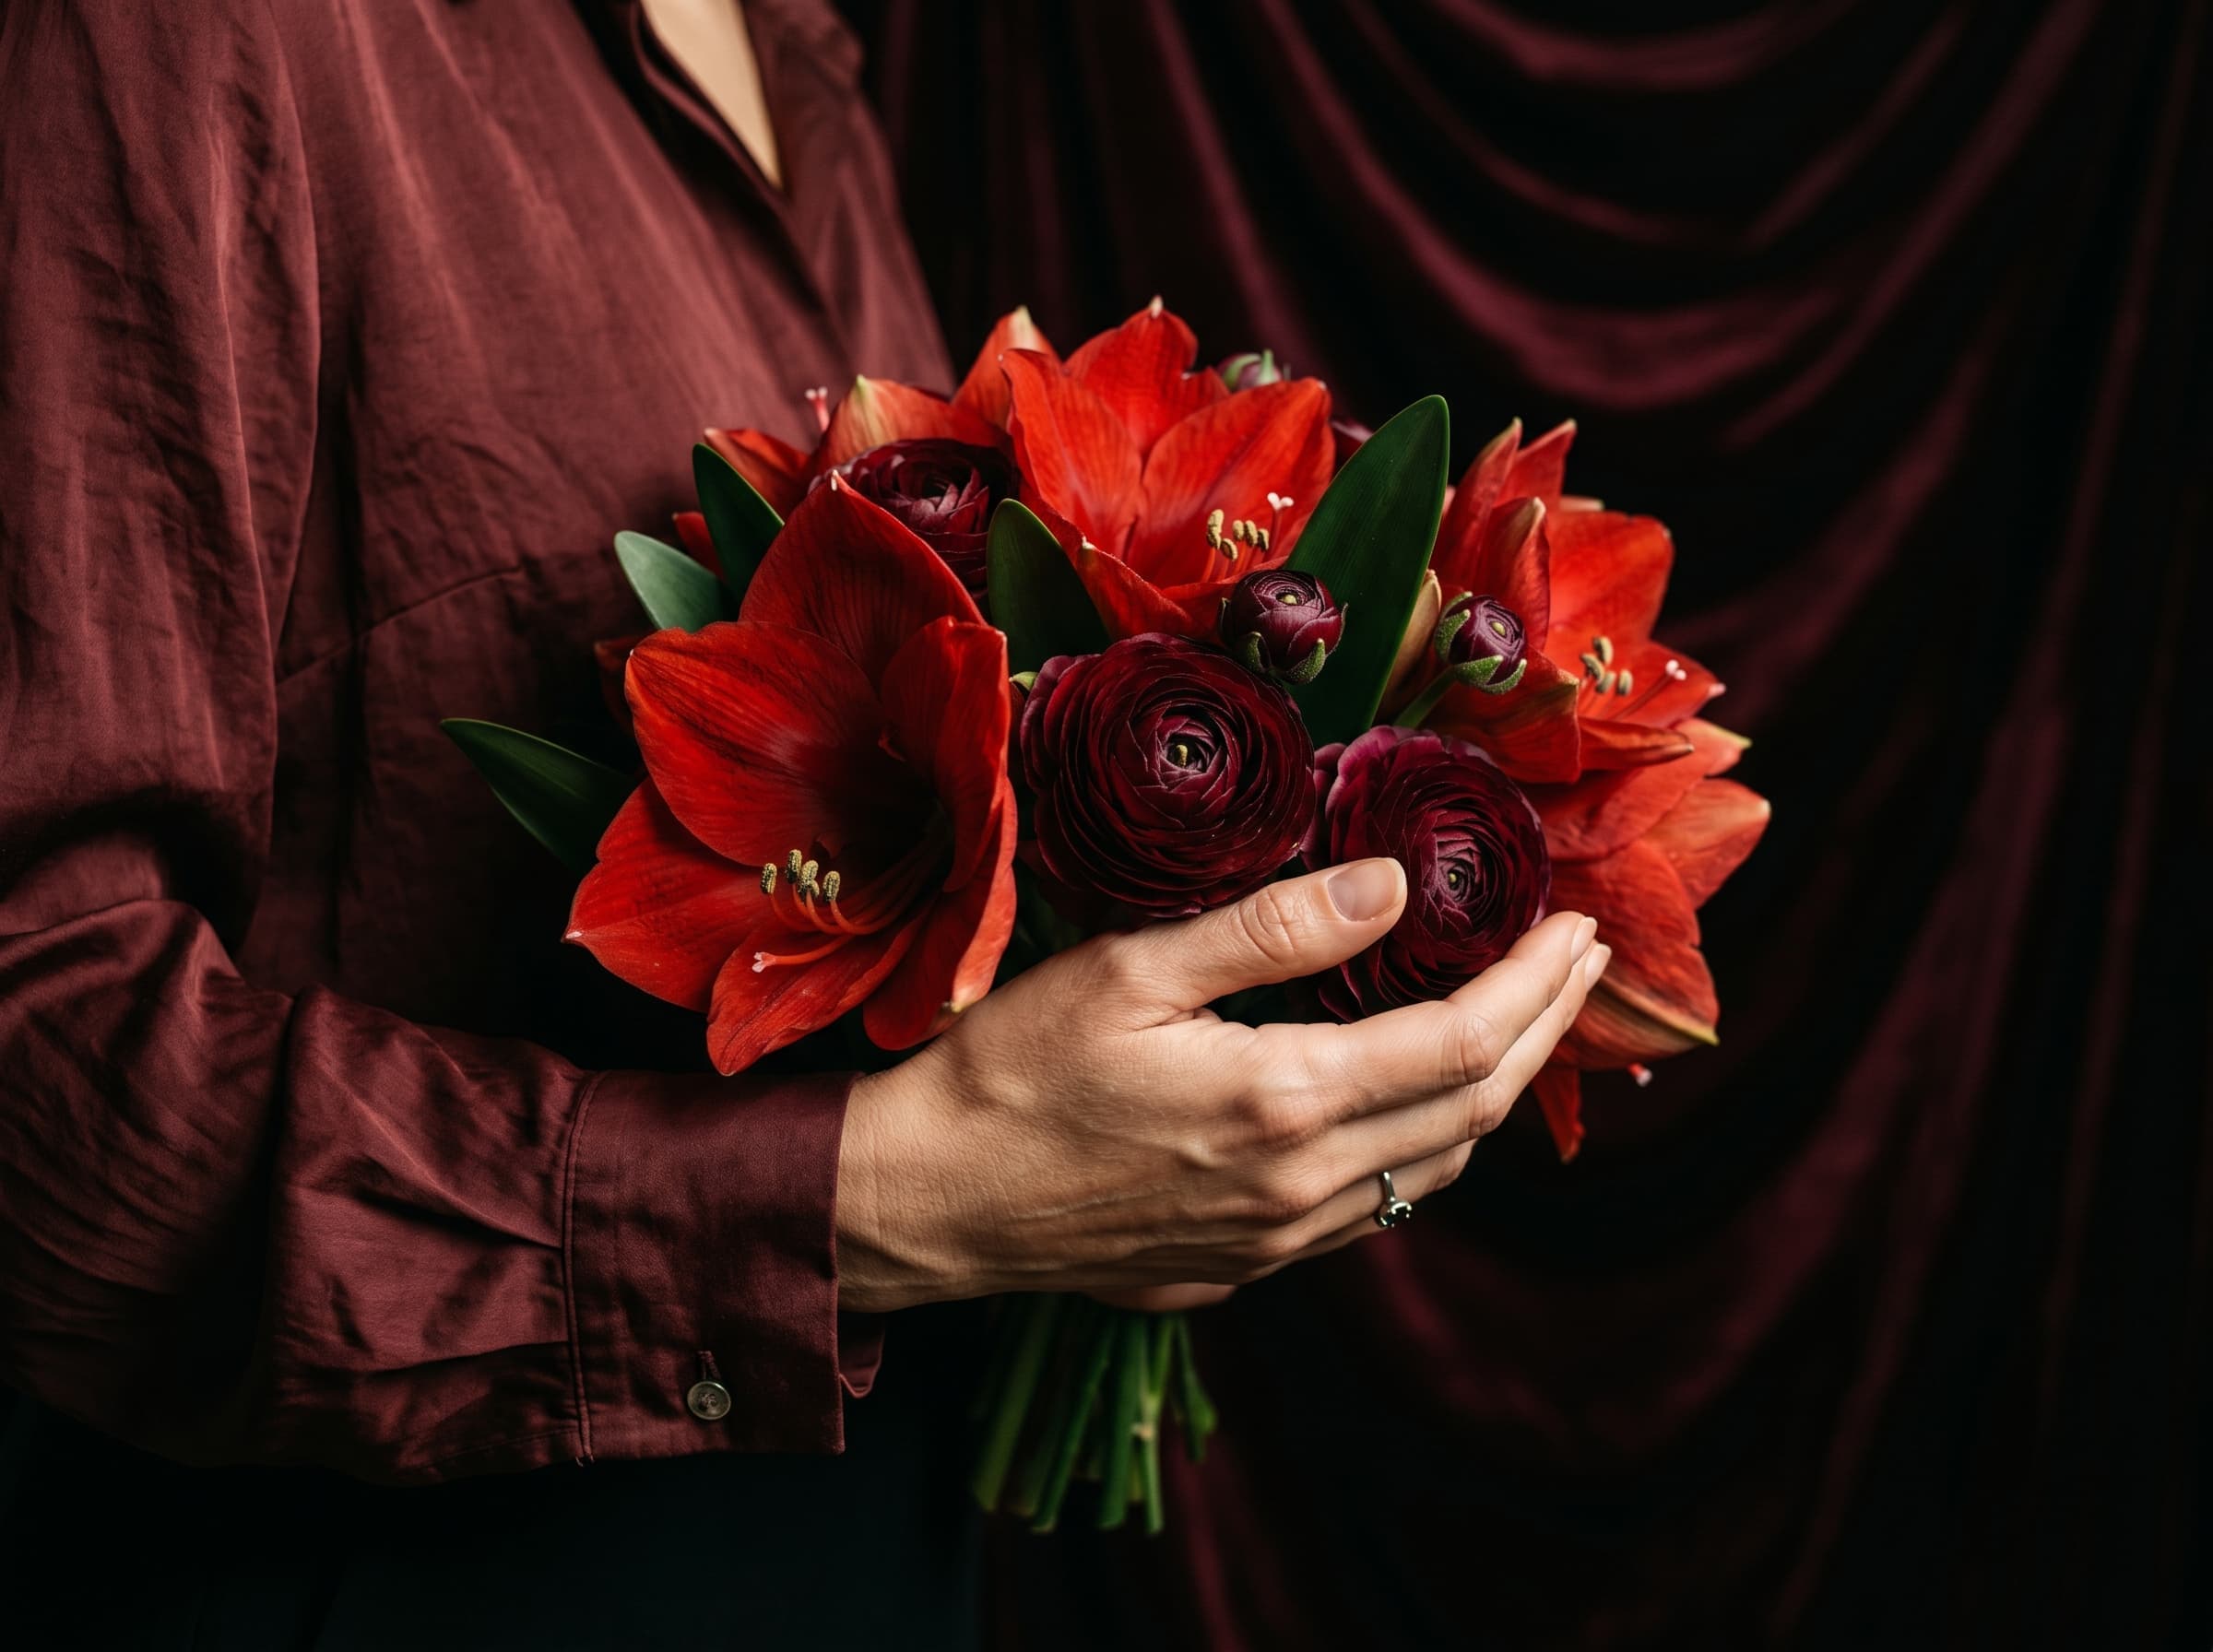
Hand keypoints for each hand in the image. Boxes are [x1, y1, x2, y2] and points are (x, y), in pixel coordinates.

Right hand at [834, 859, 1606, 1311]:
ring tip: (1520, 1027)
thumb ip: (1273, 930)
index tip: (1577, 926)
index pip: (1467, 1042)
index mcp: (1286, 1101)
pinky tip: (1411, 1104)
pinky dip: (1422, 1144)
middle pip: (1472, 1111)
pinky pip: (1370, 1207)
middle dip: (1545, 1031)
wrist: (929, 1201)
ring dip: (1493, 1095)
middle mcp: (1302, 1187)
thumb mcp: (1133, 971)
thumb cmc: (1013, 1071)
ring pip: (1431, 1170)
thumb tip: (1394, 887)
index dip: (1538, 983)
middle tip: (1581, 964)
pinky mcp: (1240, 1264)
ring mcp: (1275, 1240)